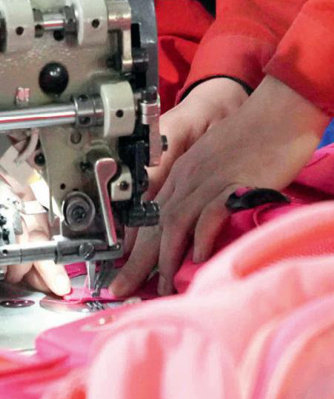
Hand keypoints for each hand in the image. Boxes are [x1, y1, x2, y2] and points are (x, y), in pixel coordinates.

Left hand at [111, 76, 326, 296]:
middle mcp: (187, 177)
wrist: (277, 112)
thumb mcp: (215, 163)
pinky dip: (201, 236)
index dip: (132, 242)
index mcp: (181, 172)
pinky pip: (210, 212)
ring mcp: (208, 180)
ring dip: (165, 257)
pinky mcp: (234, 184)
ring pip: (175, 222)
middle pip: (153, 222)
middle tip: (121, 287)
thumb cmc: (253, 137)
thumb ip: (203, 189)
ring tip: (160, 285)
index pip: (148, 212)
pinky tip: (197, 257)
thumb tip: (195, 223)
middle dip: (135, 260)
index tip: (121, 266)